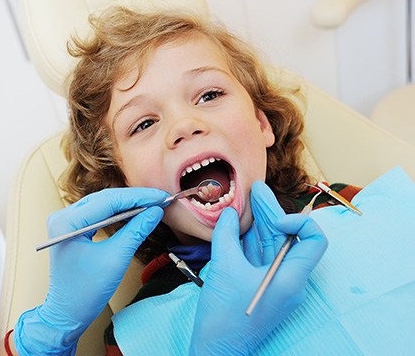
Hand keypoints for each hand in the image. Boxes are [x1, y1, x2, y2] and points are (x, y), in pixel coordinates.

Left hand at [14, 187, 166, 354]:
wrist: (67, 313)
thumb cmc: (85, 292)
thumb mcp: (116, 259)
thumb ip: (136, 231)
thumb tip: (156, 212)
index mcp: (67, 223)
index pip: (109, 201)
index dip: (138, 197)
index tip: (161, 197)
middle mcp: (63, 216)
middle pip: (105, 198)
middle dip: (135, 198)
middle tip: (160, 199)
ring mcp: (66, 221)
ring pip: (103, 203)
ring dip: (128, 203)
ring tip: (152, 203)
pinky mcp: (73, 227)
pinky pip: (99, 212)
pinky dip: (118, 212)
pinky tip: (135, 211)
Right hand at [189, 181, 327, 354]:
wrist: (216, 348)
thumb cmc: (226, 314)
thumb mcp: (225, 268)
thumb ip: (227, 235)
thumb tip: (229, 213)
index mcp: (291, 277)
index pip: (313, 240)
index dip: (298, 222)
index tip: (274, 220)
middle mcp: (286, 278)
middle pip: (285, 237)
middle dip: (270, 212)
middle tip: (256, 189)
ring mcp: (270, 281)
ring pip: (269, 244)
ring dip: (258, 221)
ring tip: (247, 197)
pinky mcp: (255, 283)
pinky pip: (256, 255)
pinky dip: (247, 237)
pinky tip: (238, 221)